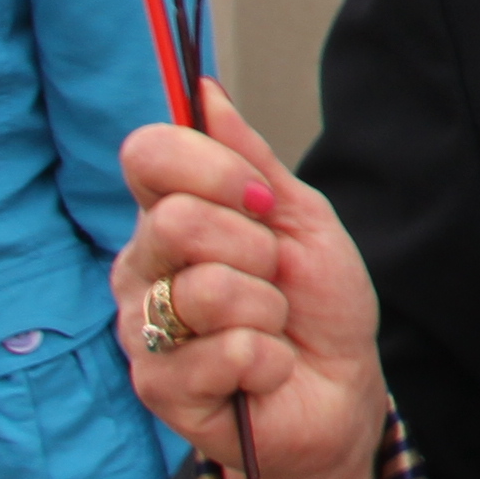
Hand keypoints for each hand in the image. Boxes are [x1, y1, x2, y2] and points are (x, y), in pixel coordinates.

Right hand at [117, 82, 389, 478]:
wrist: (340, 389)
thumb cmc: (317, 302)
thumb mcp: (300, 218)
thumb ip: (250, 159)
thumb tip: (203, 89)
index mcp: (167, 215)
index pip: (148, 154)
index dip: (214, 167)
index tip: (260, 199)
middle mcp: (140, 268)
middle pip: (178, 220)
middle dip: (255, 248)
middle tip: (272, 277)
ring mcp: (141, 329)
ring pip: (206, 289)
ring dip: (267, 308)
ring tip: (269, 326)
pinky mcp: (158, 388)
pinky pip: (227, 352)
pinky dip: (271, 359)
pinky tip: (264, 370)